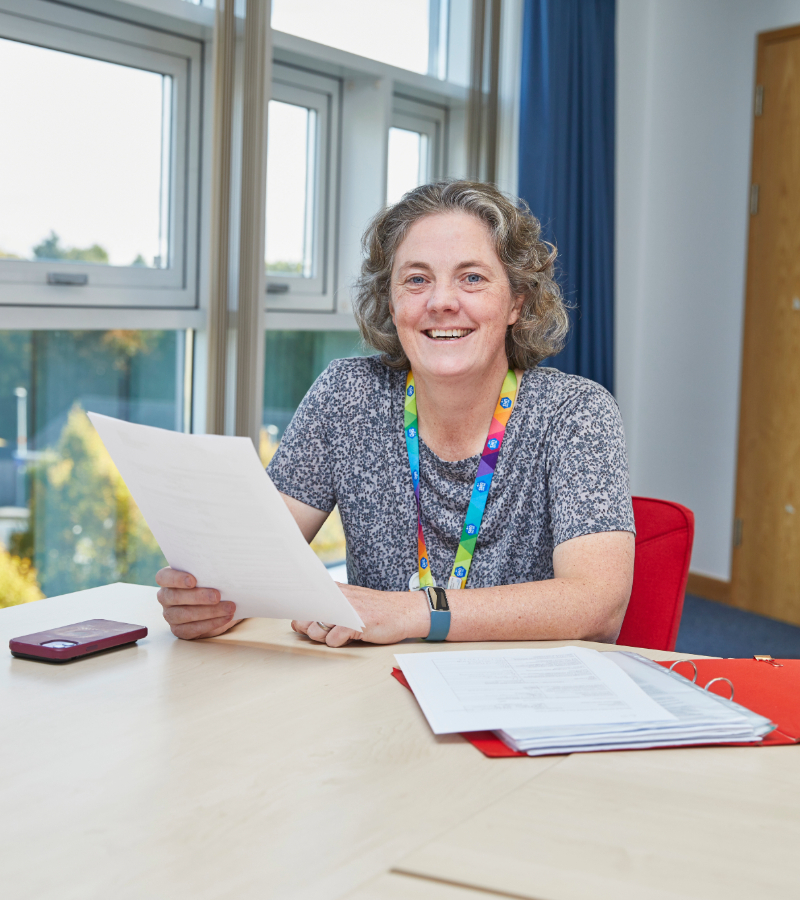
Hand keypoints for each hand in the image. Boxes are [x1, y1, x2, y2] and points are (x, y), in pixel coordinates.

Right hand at [156, 567, 240, 639]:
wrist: (219, 601)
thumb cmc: (211, 582)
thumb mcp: (209, 574)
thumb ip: (208, 572)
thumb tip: (222, 571)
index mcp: (168, 579)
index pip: (163, 577)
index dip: (176, 579)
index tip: (193, 580)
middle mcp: (165, 597)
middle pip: (175, 597)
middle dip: (198, 597)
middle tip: (217, 596)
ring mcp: (171, 615)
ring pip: (185, 614)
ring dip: (210, 611)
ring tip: (229, 608)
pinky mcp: (180, 630)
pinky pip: (193, 629)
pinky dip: (211, 623)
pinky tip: (226, 618)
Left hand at [292, 583, 428, 647]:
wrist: (406, 611)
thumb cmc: (378, 611)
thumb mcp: (352, 604)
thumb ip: (329, 610)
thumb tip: (300, 622)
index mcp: (337, 590)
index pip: (307, 600)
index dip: (301, 614)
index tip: (299, 620)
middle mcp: (339, 597)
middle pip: (307, 616)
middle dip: (309, 628)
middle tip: (324, 629)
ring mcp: (348, 610)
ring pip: (317, 629)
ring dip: (323, 637)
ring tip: (339, 633)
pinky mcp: (357, 624)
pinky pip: (333, 639)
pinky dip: (337, 642)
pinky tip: (349, 637)